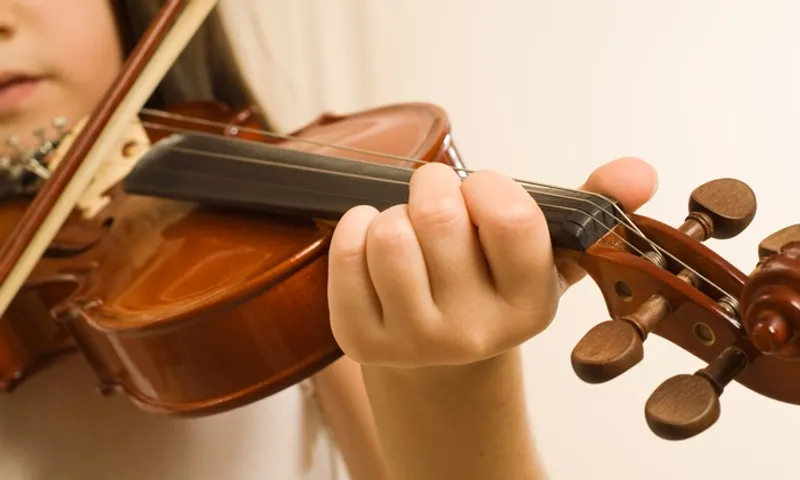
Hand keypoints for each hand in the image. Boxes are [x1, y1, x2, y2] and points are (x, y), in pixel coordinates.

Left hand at [327, 157, 657, 367]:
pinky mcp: (362, 340)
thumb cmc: (492, 286)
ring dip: (394, 212)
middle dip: (433, 184)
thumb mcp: (547, 256)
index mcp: (529, 306)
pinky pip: (346, 255)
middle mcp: (475, 333)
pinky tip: (372, 238)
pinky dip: (355, 227)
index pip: (510, 218)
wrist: (442, 357)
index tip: (480, 190)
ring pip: (389, 235)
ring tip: (408, 225)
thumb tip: (639, 171)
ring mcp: (415, 342)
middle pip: (439, 217)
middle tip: (436, 194)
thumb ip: (592, 209)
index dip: (488, 185)